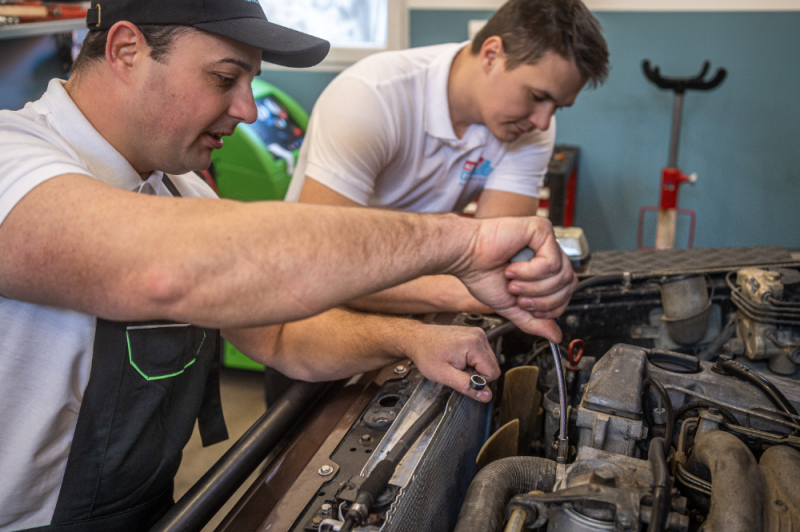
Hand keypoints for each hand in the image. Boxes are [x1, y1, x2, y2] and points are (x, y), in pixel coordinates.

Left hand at [403, 323, 500, 402]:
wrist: (417, 339)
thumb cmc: (426, 354)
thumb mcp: (445, 375)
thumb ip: (467, 386)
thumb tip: (486, 396)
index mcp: (474, 345)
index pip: (493, 372)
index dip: (478, 380)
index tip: (462, 375)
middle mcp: (478, 336)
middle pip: (492, 366)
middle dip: (476, 373)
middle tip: (457, 370)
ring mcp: (477, 333)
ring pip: (488, 360)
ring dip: (474, 366)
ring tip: (457, 363)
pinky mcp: (474, 334)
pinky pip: (482, 353)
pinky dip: (472, 359)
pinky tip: (458, 357)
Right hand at [453, 216, 577, 341]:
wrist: (464, 257)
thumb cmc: (482, 275)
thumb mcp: (511, 307)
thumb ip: (533, 321)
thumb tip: (555, 337)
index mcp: (543, 265)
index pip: (566, 290)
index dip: (552, 306)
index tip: (528, 307)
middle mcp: (548, 250)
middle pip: (569, 284)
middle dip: (544, 300)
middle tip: (520, 297)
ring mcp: (546, 239)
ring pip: (562, 274)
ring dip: (535, 287)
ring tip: (513, 282)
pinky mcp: (541, 229)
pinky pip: (552, 261)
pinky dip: (531, 272)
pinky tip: (513, 268)